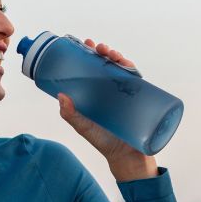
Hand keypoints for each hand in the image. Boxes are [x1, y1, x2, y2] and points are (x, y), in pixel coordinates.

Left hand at [57, 39, 146, 161]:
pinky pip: (137, 80)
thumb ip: (71, 115)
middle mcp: (112, 90)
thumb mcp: (83, 127)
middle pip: (109, 64)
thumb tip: (61, 96)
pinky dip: (132, 69)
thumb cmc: (103, 142)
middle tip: (97, 47)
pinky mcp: (139, 98)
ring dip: (117, 56)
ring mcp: (126, 93)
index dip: (90, 55)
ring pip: (122, 69)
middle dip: (104, 52)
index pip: (94, 69)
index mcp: (98, 93)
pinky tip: (126, 63)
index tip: (85, 44)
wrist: (127, 157)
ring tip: (110, 53)